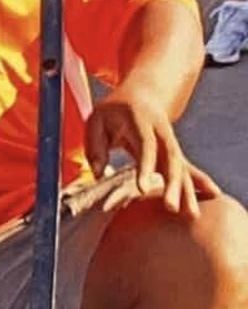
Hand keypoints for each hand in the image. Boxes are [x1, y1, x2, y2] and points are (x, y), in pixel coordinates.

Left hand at [85, 83, 220, 218]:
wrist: (142, 94)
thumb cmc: (113, 110)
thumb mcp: (96, 119)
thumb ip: (95, 146)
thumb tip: (98, 174)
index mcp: (141, 120)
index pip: (146, 145)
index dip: (146, 166)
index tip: (143, 189)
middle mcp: (162, 131)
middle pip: (171, 158)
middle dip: (172, 184)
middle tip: (170, 207)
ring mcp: (171, 142)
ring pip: (182, 167)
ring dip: (187, 191)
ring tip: (192, 214)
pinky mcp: (175, 152)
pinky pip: (188, 169)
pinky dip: (198, 183)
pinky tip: (214, 195)